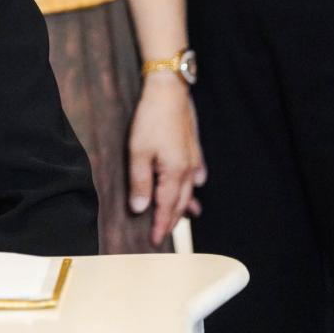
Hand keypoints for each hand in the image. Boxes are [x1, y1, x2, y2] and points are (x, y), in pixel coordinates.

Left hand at [127, 73, 205, 245]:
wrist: (169, 91)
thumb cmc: (151, 119)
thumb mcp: (138, 152)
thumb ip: (139, 182)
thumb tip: (140, 209)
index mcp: (174, 174)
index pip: (165, 208)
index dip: (159, 226)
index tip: (153, 242)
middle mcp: (188, 170)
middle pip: (179, 203)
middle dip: (171, 221)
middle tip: (162, 236)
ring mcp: (193, 159)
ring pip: (189, 190)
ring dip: (183, 206)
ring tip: (181, 218)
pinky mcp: (193, 147)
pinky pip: (195, 174)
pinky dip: (192, 185)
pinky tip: (194, 187)